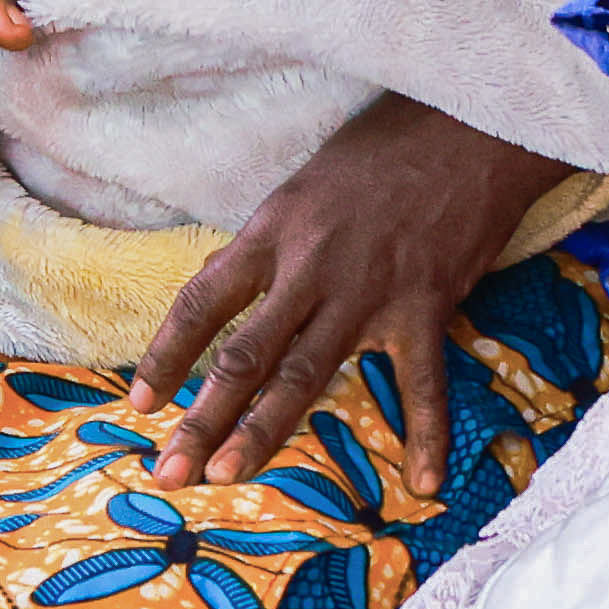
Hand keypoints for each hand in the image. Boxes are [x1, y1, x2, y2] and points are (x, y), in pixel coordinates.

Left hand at [128, 95, 557, 497]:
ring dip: (264, 431)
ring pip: (306, 374)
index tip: (139, 402)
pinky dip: (425, 435)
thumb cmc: (383, 147)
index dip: (166, 355)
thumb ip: (264, 241)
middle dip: (202, 417)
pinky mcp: (426, 306)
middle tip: (169, 471)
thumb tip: (216, 279)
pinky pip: (423, 383)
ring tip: (230, 475)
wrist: (470, 125)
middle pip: (244, 354)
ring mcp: (369, 292)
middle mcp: (310, 268)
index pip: (203, 301)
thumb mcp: (304, 184)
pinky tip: (422, 482)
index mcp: (274, 231)